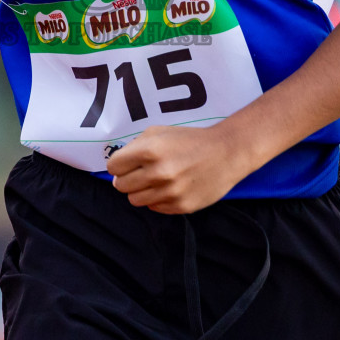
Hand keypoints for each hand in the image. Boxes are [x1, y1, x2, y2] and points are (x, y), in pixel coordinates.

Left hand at [105, 125, 249, 213]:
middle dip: (126, 179)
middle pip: (121, 186)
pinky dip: (157, 199)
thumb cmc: (190, 140)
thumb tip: (117, 167)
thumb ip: (135, 146)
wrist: (226, 153)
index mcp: (150, 150)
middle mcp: (158, 173)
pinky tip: (168, 188)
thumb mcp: (159, 132)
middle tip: (139, 173)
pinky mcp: (181, 207)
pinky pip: (154, 208)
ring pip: (135, 200)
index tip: (126, 164)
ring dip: (140, 191)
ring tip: (154, 181)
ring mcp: (170, 192)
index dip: (118, 165)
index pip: (113, 167)